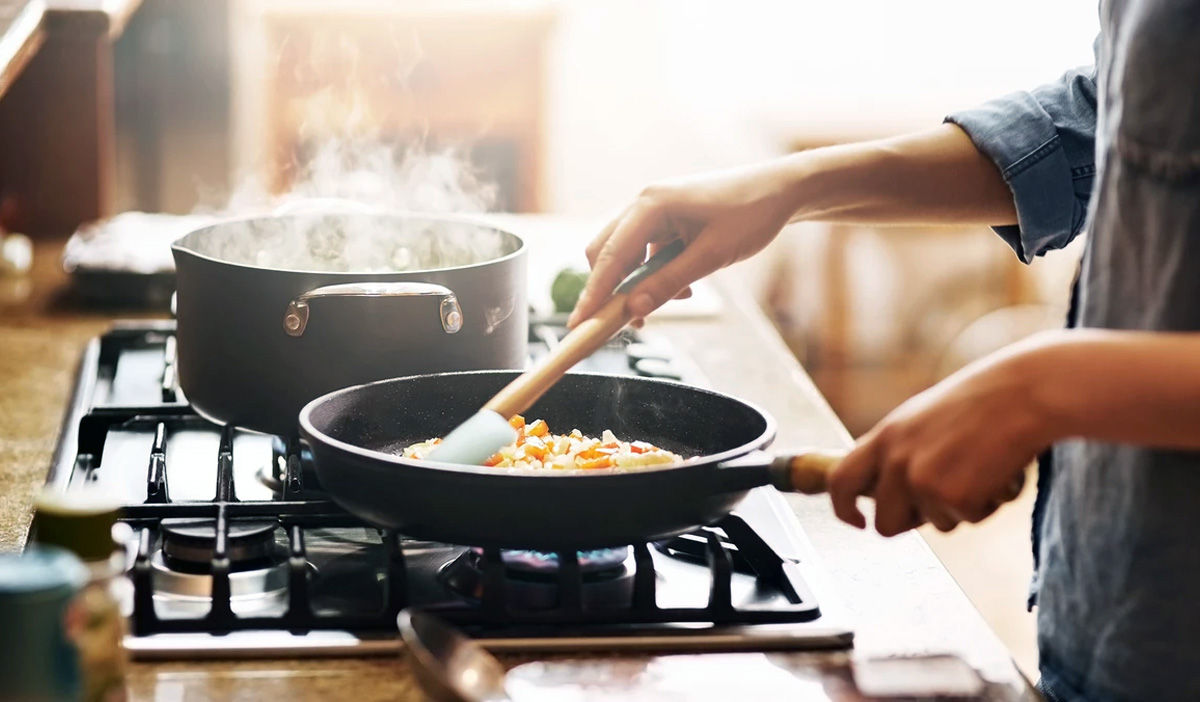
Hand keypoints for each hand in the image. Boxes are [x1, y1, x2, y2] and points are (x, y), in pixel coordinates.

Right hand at [568, 161, 801, 326]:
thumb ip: (669, 283)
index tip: (579, 324)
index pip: (609, 257)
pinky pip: (644, 252)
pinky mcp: (665, 219)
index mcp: (651, 205)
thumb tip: (633, 309)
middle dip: (612, 290)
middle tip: (626, 323)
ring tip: (673, 302)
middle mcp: (644, 203)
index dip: (593, 294)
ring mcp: (653, 210)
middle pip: (606, 253)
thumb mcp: (711, 256)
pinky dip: (654, 274)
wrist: (780, 190)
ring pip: (625, 255)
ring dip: (638, 284)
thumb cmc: (751, 215)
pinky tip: (684, 287)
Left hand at [828, 339, 1054, 535]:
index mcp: (884, 437)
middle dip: (912, 523)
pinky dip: (987, 505)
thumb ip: (899, 451)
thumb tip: (885, 490)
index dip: (843, 508)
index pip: (840, 481)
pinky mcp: (954, 498)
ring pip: (934, 526)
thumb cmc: (981, 402)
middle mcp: (895, 461)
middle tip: (944, 499)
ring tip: (979, 468)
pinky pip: (968, 521)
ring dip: (959, 508)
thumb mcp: (922, 419)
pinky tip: (997, 473)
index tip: (857, 521)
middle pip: (885, 524)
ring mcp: (922, 481)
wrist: (1023, 393)